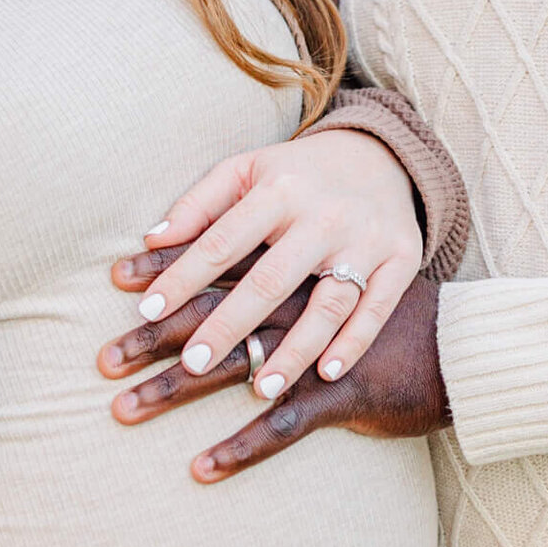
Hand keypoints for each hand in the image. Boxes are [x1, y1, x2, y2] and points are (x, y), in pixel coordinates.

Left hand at [104, 129, 422, 403]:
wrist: (385, 156)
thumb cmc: (298, 174)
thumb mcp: (248, 171)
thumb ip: (199, 204)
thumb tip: (151, 240)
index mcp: (280, 188)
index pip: (223, 240)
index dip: (183, 277)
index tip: (147, 312)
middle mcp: (324, 214)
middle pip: (270, 279)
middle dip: (229, 325)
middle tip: (192, 366)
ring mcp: (366, 239)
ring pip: (327, 303)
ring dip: (294, 352)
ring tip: (261, 390)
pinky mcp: (401, 260)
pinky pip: (375, 309)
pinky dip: (353, 342)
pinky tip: (325, 373)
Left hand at [111, 277, 448, 482]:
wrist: (458, 341)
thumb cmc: (379, 299)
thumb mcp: (327, 255)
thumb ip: (268, 245)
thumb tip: (191, 236)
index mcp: (295, 257)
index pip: (217, 259)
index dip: (166, 269)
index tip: (113, 282)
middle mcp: (301, 295)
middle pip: (212, 312)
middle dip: (152, 335)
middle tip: (100, 358)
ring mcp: (319, 346)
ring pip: (236, 367)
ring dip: (176, 390)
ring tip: (125, 409)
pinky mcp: (343, 390)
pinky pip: (285, 424)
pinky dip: (242, 446)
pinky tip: (200, 466)